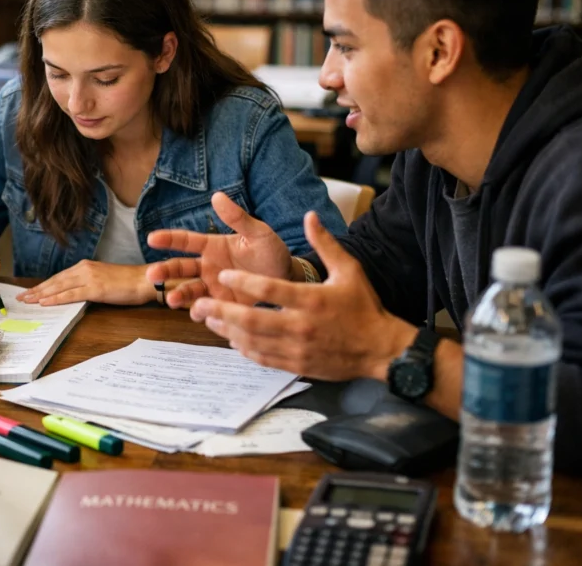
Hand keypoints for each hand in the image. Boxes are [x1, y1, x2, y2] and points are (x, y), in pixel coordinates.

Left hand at [17, 260, 154, 305]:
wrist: (144, 280)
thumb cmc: (127, 282)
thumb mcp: (103, 279)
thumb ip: (87, 283)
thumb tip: (73, 293)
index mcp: (85, 266)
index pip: (59, 277)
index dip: (43, 285)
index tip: (30, 292)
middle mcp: (84, 269)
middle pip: (55, 281)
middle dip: (36, 290)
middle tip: (21, 298)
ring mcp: (89, 278)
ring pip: (59, 287)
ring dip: (41, 294)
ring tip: (27, 301)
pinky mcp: (94, 288)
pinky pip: (70, 294)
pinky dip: (56, 298)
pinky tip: (45, 302)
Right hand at [146, 192, 293, 308]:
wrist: (288, 281)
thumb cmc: (272, 253)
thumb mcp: (258, 233)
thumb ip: (238, 218)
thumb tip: (217, 196)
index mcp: (213, 246)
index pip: (185, 241)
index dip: (168, 238)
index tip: (152, 238)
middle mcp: (208, 267)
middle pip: (179, 268)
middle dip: (165, 271)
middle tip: (152, 275)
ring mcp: (212, 287)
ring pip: (188, 290)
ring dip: (178, 295)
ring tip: (172, 300)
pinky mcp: (221, 305)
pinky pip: (205, 309)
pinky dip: (199, 312)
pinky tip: (198, 313)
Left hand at [189, 211, 415, 380]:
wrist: (381, 349)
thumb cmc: (364, 307)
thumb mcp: (349, 270)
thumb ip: (325, 243)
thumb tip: (309, 215)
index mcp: (312, 300)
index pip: (270, 290)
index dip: (244, 282)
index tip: (223, 275)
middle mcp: (301, 326)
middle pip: (252, 320)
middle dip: (222, 312)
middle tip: (200, 304)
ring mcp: (298, 349)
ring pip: (253, 341)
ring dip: (227, 331)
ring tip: (208, 319)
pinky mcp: (297, 365)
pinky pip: (263, 358)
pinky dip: (244, 349)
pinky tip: (232, 338)